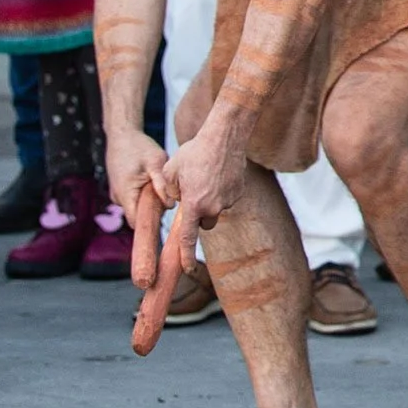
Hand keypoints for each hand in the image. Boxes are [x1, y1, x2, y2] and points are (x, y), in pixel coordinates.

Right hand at [105, 127, 168, 216]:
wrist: (122, 134)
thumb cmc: (139, 146)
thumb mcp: (155, 162)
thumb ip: (162, 184)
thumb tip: (170, 206)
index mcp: (125, 193)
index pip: (137, 223)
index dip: (152, 225)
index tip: (168, 219)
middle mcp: (118, 198)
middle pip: (138, 216)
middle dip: (153, 212)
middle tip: (168, 198)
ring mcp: (116, 194)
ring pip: (135, 207)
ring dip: (148, 202)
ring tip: (159, 187)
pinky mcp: (119, 190)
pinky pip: (132, 199)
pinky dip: (143, 195)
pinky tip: (151, 182)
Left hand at [159, 124, 246, 270]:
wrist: (225, 137)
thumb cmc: (194, 152)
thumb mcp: (171, 170)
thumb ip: (168, 192)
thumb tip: (173, 203)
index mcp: (194, 205)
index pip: (188, 238)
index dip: (185, 256)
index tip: (187, 270)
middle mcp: (213, 207)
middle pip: (205, 223)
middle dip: (199, 215)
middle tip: (194, 193)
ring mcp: (228, 201)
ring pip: (216, 210)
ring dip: (210, 201)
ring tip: (206, 176)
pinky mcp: (239, 193)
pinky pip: (227, 199)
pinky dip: (221, 191)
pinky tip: (219, 172)